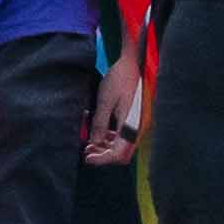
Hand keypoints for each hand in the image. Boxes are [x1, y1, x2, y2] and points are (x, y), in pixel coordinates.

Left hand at [84, 49, 144, 167]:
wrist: (133, 63)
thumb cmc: (120, 79)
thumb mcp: (105, 101)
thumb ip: (100, 124)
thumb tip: (94, 144)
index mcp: (132, 125)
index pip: (119, 154)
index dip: (102, 159)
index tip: (87, 158)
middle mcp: (137, 128)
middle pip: (121, 153)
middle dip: (103, 155)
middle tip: (86, 151)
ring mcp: (137, 124)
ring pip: (122, 146)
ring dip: (105, 147)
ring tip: (89, 143)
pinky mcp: (134, 120)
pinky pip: (122, 136)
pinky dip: (110, 138)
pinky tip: (99, 133)